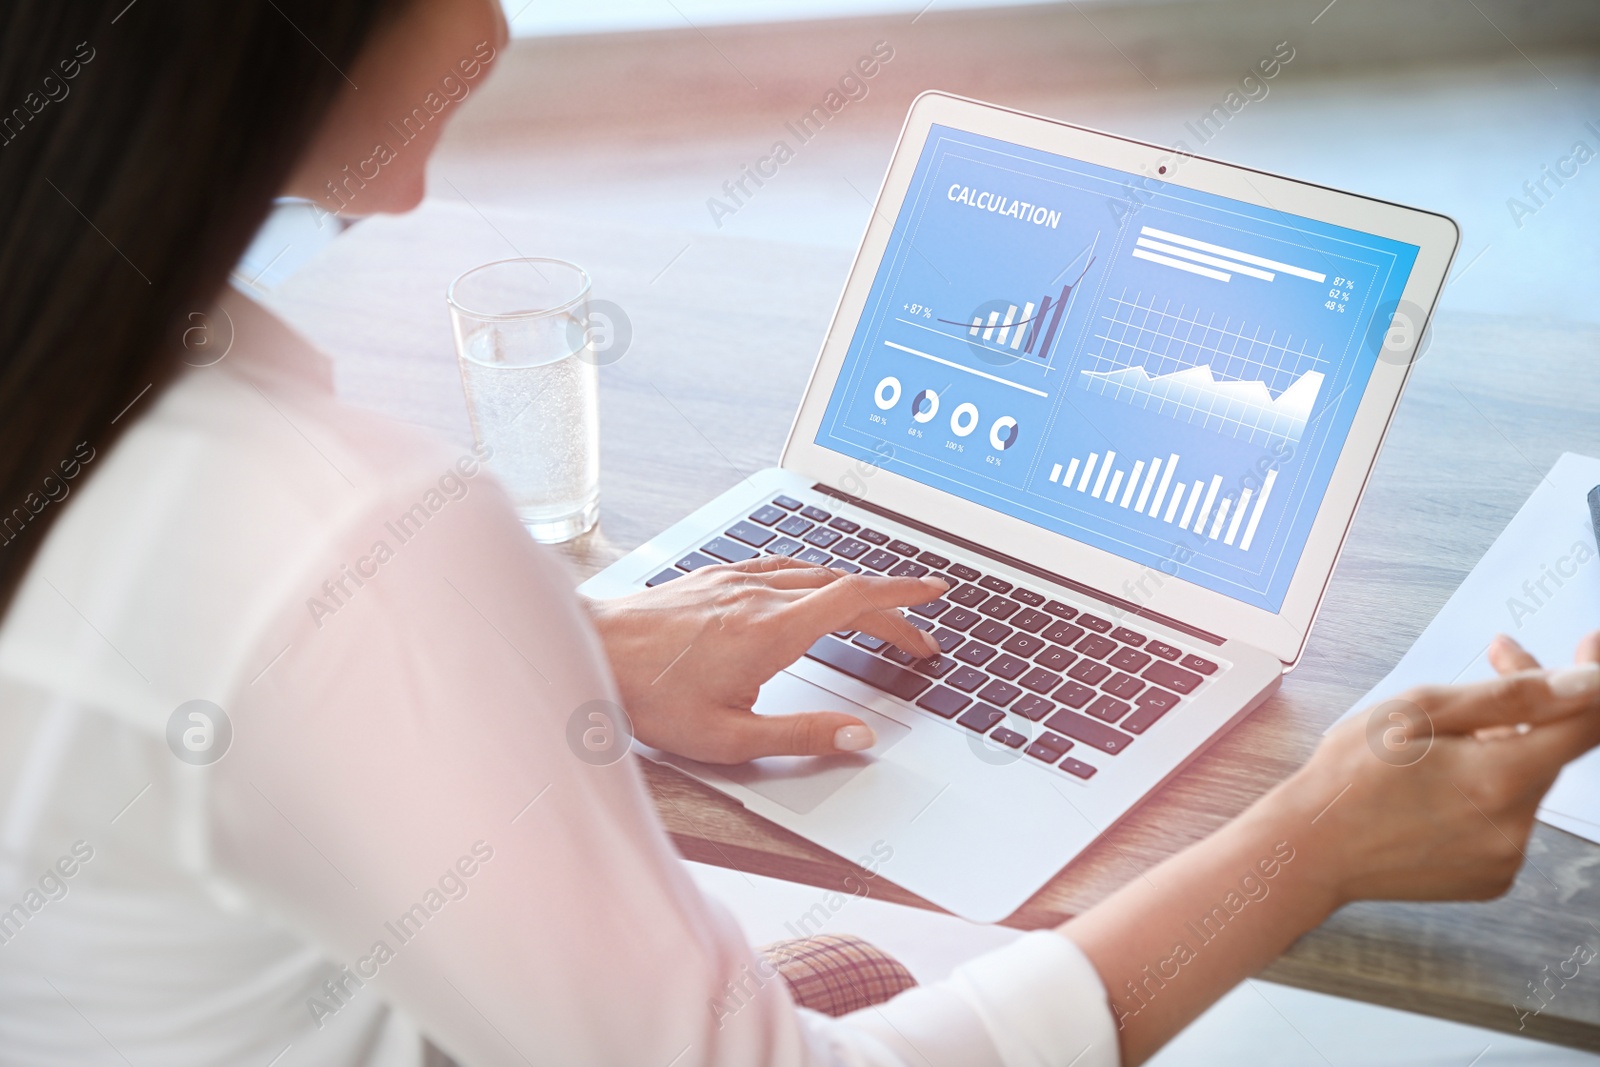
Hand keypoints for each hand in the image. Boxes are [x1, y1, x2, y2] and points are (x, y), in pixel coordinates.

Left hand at [584, 556, 947, 763]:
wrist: (589, 651)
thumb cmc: (647, 697)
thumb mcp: (729, 737)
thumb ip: (800, 737)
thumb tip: (858, 736)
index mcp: (772, 630)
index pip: (856, 599)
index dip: (903, 597)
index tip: (935, 592)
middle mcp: (757, 594)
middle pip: (842, 587)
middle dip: (887, 609)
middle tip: (913, 637)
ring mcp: (733, 580)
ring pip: (811, 573)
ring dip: (850, 591)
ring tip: (869, 616)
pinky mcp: (711, 577)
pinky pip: (777, 567)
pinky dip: (810, 578)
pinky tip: (806, 589)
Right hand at [1282, 630, 1599, 906]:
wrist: (1311, 849)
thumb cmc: (1348, 776)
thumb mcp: (1414, 712)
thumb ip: (1508, 695)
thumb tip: (1583, 682)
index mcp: (1498, 780)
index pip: (1585, 724)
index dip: (1592, 678)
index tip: (1587, 647)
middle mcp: (1515, 827)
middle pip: (1552, 748)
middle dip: (1531, 702)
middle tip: (1496, 656)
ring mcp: (1506, 857)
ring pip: (1528, 781)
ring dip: (1505, 746)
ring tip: (1445, 732)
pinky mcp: (1493, 877)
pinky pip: (1509, 818)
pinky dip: (1489, 789)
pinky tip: (1441, 781)